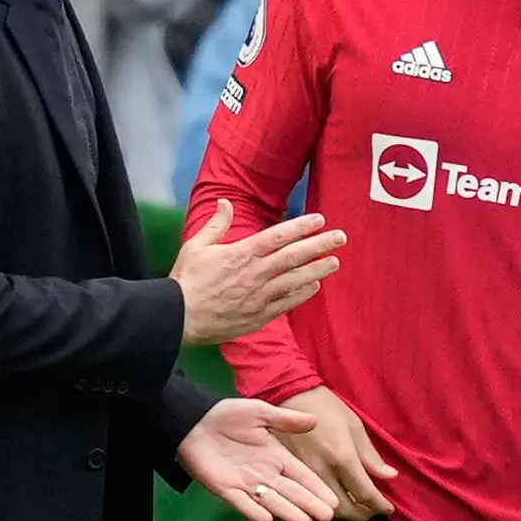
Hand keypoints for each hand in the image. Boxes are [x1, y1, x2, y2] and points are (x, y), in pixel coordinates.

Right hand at [171, 200, 345, 345]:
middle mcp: (256, 273)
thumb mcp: (196, 246)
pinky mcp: (259, 316)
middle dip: (320, 245)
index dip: (302, 227)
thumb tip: (226, 202)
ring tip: (335, 262)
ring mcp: (260, 296)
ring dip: (318, 269)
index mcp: (242, 253)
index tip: (320, 220)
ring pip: (296, 280)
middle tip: (341, 237)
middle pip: (295, 256)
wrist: (179, 318)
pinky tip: (315, 286)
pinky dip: (302, 294)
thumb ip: (216, 224)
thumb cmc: (187, 280)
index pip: (279, 236)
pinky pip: (287, 303)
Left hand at [177, 396, 340, 520]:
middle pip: (291, 492)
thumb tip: (315, 420)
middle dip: (309, 504)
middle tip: (328, 516)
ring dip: (288, 512)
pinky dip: (253, 511)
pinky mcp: (225, 489)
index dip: (316, 487)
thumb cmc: (227, 416)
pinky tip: (267, 519)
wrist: (194, 422)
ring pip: (271, 500)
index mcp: (275, 456)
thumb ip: (285, 419)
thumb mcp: (259, 412)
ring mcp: (245, 483)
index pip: (301, 475)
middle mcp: (264, 473)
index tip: (333, 500)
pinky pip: (241, 502)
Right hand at [278, 384, 398, 519]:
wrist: (289, 396)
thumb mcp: (354, 426)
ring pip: (326, 508)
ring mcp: (304, 475)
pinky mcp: (292, 474)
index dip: (379, 505)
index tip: (389, 508)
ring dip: (345, 512)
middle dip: (363, 514)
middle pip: (344, 509)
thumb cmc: (326, 407)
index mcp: (342, 458)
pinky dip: (328, 504)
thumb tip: (389, 477)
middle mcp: (323, 472)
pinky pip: (313, 498)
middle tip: (374, 510)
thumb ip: (371, 456)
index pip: (365, 494)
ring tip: (358, 506)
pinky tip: (337, 497)